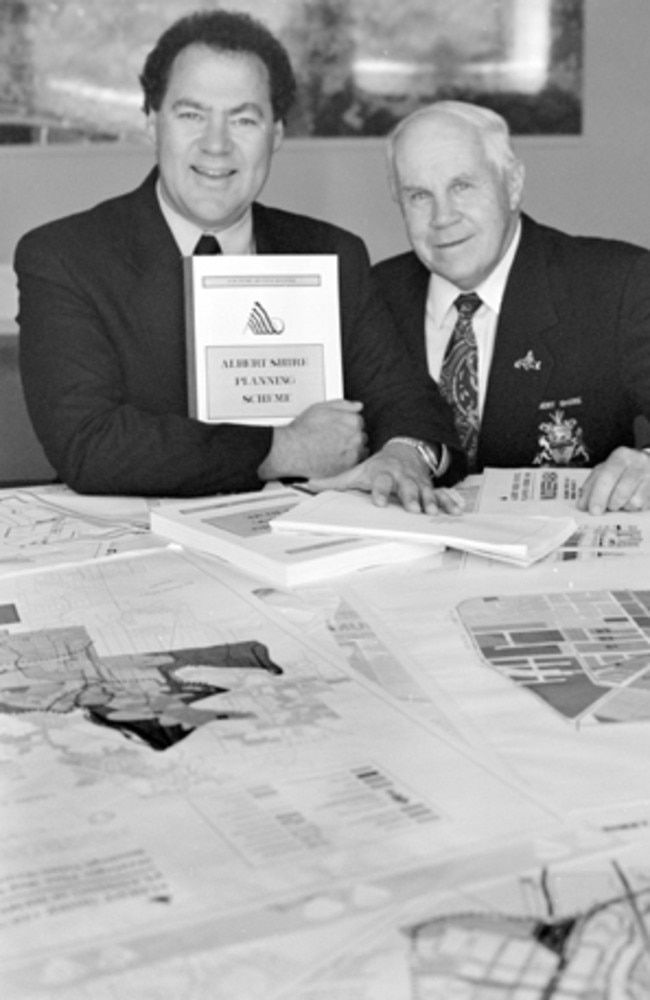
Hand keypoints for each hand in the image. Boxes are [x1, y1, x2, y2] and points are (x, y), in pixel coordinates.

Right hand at [258, 399, 365, 480]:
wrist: (293, 450)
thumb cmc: (303, 430)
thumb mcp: (322, 408)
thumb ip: (343, 405)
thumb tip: (357, 406)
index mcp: (352, 421)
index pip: (358, 422)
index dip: (347, 425)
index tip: (339, 429)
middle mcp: (356, 437)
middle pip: (360, 436)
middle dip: (350, 437)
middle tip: (335, 439)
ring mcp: (353, 453)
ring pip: (359, 450)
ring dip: (351, 449)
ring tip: (334, 449)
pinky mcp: (347, 467)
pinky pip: (354, 463)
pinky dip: (347, 461)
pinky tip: (335, 457)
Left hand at [306, 440, 463, 513]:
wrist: (405, 451)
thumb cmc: (378, 466)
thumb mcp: (357, 471)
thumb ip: (334, 481)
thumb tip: (308, 484)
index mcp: (384, 473)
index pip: (381, 482)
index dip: (380, 491)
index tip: (379, 501)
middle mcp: (403, 477)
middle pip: (407, 487)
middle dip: (411, 497)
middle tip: (413, 508)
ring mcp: (419, 481)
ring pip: (426, 491)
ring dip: (431, 501)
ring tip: (433, 512)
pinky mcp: (431, 486)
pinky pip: (443, 494)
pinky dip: (450, 501)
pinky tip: (457, 510)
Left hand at [577, 447, 649, 513]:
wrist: (649, 464)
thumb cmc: (622, 470)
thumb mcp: (604, 472)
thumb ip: (590, 487)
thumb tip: (582, 506)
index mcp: (621, 455)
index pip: (607, 476)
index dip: (599, 496)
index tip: (594, 511)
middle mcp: (639, 462)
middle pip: (621, 492)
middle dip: (610, 504)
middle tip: (608, 507)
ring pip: (633, 502)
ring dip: (624, 506)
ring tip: (622, 500)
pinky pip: (643, 506)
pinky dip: (634, 508)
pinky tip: (632, 500)